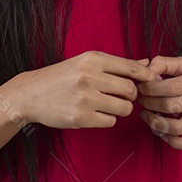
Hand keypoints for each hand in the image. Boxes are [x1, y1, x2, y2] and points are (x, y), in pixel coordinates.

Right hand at [10, 51, 162, 129]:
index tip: (151, 81)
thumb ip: (116, 65)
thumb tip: (147, 65)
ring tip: (108, 104)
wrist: (31, 93)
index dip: (146, 76)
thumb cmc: (62, 76)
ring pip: (124, 108)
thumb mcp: (86, 63)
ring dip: (121, 108)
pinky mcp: (81, 117)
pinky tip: (95, 112)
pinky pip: (110, 121)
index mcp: (93, 59)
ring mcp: (85, 98)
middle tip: (121, 95)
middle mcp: (90, 77)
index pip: (131, 67)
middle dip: (130, 95)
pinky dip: (107, 119)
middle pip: (130, 90)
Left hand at [136, 55, 181, 149]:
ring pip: (178, 128)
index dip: (151, 88)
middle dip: (150, 103)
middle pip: (172, 106)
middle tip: (142, 99)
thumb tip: (147, 70)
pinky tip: (161, 131)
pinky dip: (170, 140)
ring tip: (147, 115)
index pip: (171, 87)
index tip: (142, 87)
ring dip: (155, 123)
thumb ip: (167, 63)